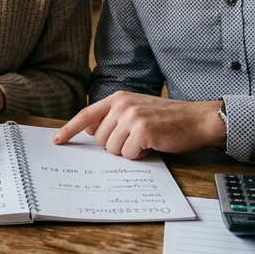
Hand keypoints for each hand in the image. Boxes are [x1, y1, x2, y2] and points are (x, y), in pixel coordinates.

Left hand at [51, 92, 225, 158]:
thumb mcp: (137, 110)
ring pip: (112, 149)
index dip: (69, 129)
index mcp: (118, 98)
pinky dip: (140, 155)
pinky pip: (129, 154)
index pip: (86, 114)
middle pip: (99, 139)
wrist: (197, 119)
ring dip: (128, 151)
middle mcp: (122, 105)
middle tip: (137, 138)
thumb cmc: (168, 119)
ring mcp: (132, 117)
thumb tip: (90, 131)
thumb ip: (113, 117)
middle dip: (115, 145)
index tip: (57, 140)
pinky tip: (153, 144)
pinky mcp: (143, 131)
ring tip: (146, 140)